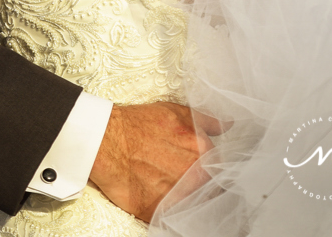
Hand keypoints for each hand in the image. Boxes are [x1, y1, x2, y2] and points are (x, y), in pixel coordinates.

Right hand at [89, 102, 225, 221]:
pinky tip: (157, 196)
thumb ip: (207, 121)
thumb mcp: (175, 113)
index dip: (206, 168)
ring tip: (164, 185)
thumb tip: (227, 125)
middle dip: (197, 184)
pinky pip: (174, 218)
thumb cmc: (136, 125)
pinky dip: (169, 210)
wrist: (103, 140)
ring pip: (193, 204)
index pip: (219, 169)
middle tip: (175, 174)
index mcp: (205, 153)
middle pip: (208, 189)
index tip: (193, 167)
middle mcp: (196, 177)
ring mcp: (179, 196)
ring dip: (184, 197)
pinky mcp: (160, 212)